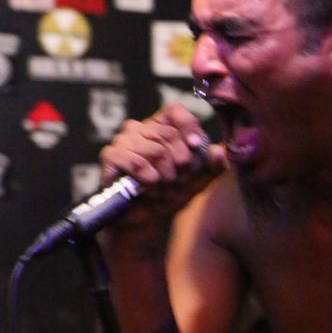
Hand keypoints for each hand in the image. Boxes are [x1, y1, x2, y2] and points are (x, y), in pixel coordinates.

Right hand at [99, 104, 225, 223]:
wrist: (141, 221)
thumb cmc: (167, 196)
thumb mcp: (194, 183)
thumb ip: (211, 168)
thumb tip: (220, 151)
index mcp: (160, 127)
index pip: (175, 111)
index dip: (188, 126)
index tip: (196, 146)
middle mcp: (140, 128)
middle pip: (169, 135)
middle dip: (181, 164)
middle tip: (178, 182)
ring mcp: (123, 140)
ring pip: (156, 151)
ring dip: (165, 177)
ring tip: (162, 188)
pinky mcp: (111, 156)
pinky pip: (136, 162)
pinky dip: (148, 179)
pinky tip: (148, 187)